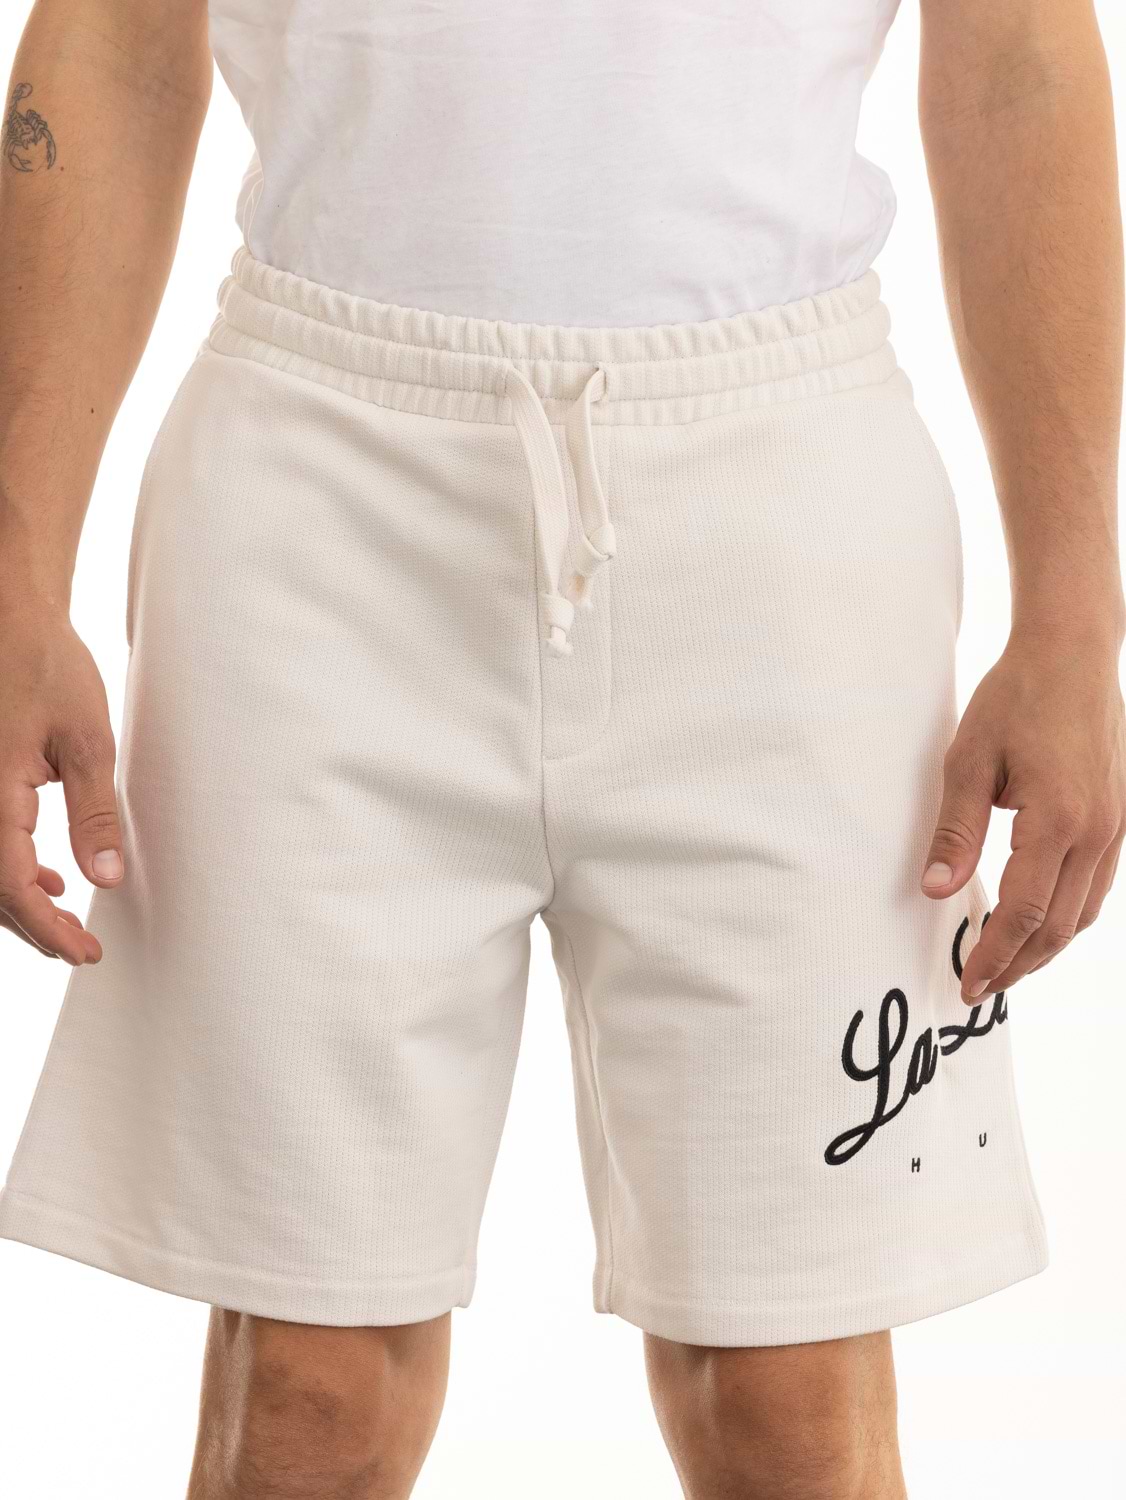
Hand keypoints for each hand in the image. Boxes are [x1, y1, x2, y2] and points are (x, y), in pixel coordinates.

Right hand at [0, 599, 123, 963]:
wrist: (12, 618)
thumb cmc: (47, 667)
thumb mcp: (89, 742)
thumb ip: (95, 815)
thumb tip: (107, 880)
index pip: (11, 886)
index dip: (47, 929)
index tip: (84, 952)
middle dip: (34, 927)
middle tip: (80, 949)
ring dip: (20, 902)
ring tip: (66, 923)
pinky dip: (11, 870)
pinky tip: (49, 877)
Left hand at [921, 630, 1125, 1003]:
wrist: (1071, 651)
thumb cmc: (1015, 698)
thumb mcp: (968, 761)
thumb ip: (955, 832)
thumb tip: (937, 891)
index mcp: (1058, 820)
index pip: (1024, 912)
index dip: (994, 955)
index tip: (968, 983)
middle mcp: (1097, 832)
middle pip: (1059, 926)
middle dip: (1018, 964)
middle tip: (980, 987)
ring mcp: (1115, 827)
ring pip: (1084, 912)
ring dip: (1044, 946)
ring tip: (1005, 965)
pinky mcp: (1118, 818)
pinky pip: (1097, 887)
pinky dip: (1066, 916)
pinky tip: (1038, 922)